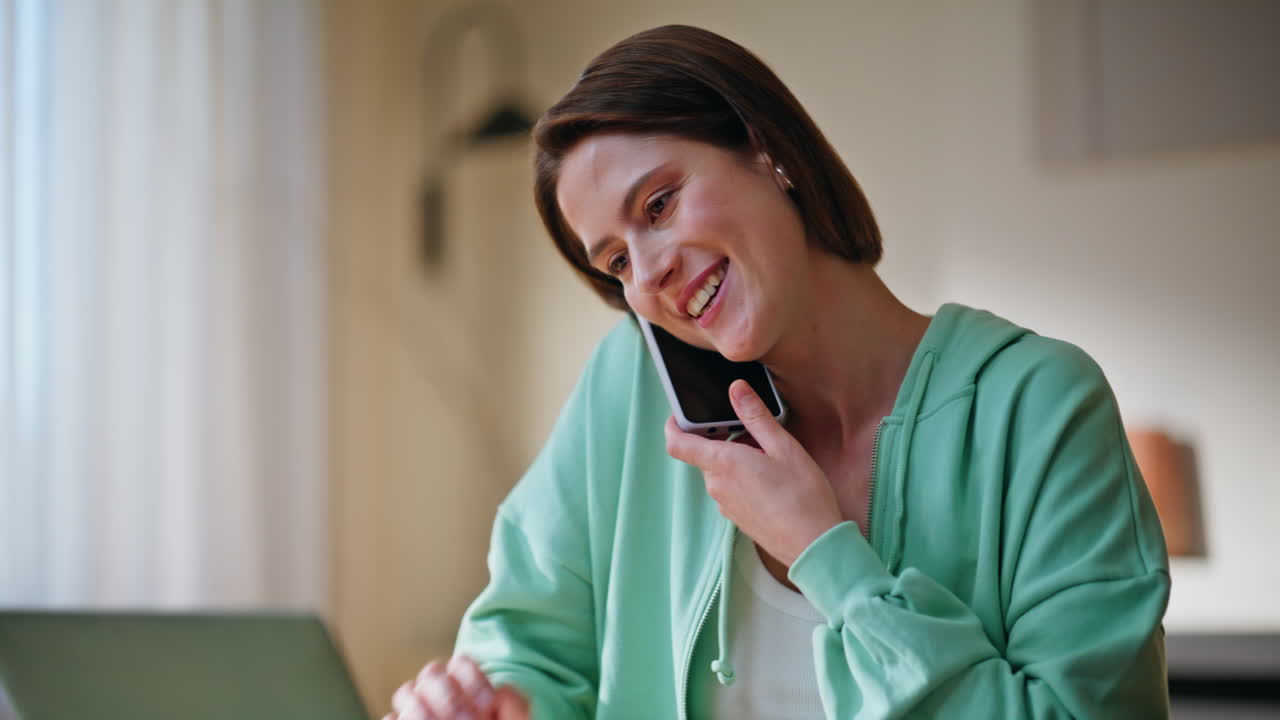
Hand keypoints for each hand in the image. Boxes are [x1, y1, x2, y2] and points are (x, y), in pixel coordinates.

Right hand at [385, 654, 528, 719]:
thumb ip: (517, 706)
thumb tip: (503, 691)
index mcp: (464, 681)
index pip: (461, 662)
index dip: (473, 680)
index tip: (489, 704)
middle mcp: (437, 690)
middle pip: (431, 673)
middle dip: (449, 697)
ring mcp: (416, 708)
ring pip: (405, 693)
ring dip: (422, 712)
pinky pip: (390, 718)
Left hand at [665, 379, 842, 565]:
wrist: (814, 545)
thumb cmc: (802, 496)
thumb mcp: (783, 447)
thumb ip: (755, 416)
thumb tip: (736, 390)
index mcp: (722, 463)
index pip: (677, 443)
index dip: (674, 424)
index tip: (683, 413)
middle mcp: (717, 485)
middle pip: (704, 453)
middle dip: (723, 438)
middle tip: (754, 430)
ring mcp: (725, 504)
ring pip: (719, 470)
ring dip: (736, 457)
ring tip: (770, 455)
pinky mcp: (736, 517)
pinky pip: (730, 488)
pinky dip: (742, 476)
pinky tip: (771, 477)